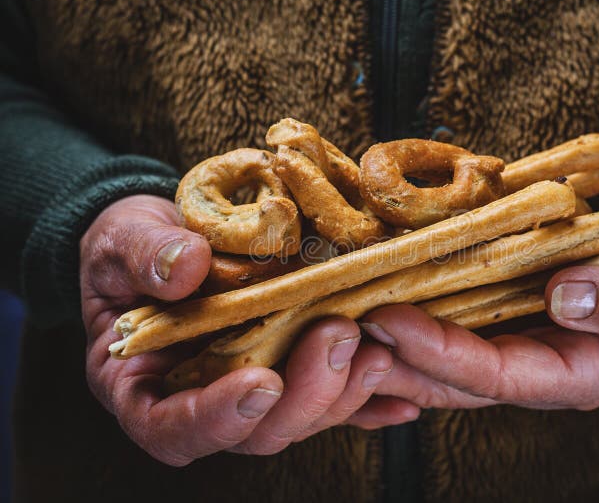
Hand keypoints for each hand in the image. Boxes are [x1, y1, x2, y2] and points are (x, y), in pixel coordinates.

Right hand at [80, 194, 414, 465]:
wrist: (169, 237)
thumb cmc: (133, 245)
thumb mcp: (125, 240)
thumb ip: (147, 256)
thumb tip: (186, 268)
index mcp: (143, 387)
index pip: (174, 428)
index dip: (218, 418)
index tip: (259, 382)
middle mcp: (202, 401)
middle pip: (255, 432)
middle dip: (303, 395)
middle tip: (338, 336)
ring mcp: (252, 390)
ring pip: (301, 418)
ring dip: (343, 392)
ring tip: (377, 347)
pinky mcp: (290, 373)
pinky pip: (331, 400)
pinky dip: (368, 402)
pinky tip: (402, 398)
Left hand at [347, 214, 598, 421]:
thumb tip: (567, 296)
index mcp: (572, 376)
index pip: (496, 376)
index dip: (443, 353)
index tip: (393, 321)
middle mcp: (530, 367)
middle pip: (450, 377)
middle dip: (394, 358)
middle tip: (338, 331)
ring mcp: (509, 342)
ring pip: (437, 356)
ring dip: (388, 341)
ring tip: (337, 317)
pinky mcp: (495, 313)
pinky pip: (445, 321)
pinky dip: (409, 310)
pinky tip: (369, 293)